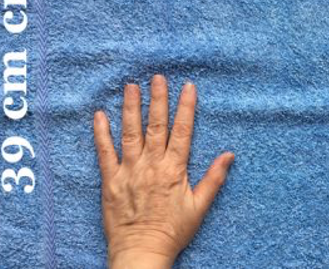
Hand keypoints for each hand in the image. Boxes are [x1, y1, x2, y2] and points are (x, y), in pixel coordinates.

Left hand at [93, 75, 233, 268]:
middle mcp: (152, 165)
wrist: (142, 252)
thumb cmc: (173, 232)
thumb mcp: (199, 207)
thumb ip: (214, 178)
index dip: (185, 107)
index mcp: (175, 169)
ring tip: (131, 86)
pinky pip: (105, 152)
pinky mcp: (111, 180)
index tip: (187, 86)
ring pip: (130, 133)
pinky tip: (99, 115)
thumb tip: (229, 155)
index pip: (182, 131)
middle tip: (157, 77)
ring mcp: (130, 171)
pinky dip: (101, 133)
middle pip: (156, 125)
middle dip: (157, 99)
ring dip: (131, 108)